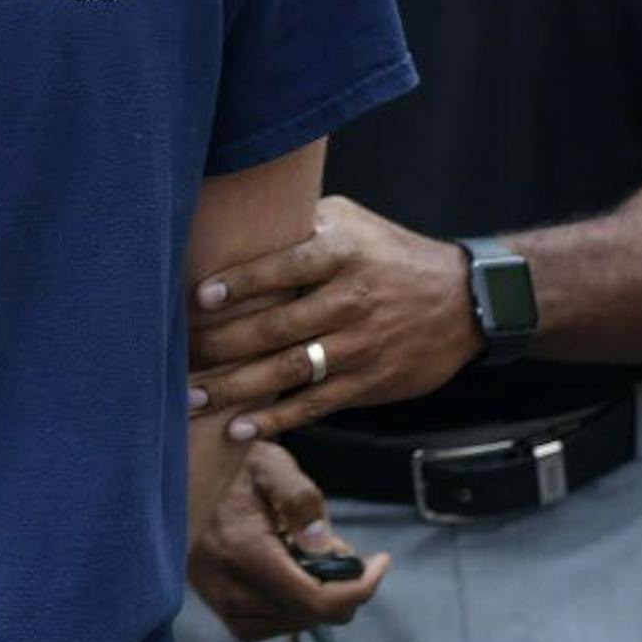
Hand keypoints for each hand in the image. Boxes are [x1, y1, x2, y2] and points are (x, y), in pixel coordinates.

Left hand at [188, 196, 479, 437]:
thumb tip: (238, 214)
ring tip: (192, 398)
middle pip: (276, 326)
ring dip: (235, 388)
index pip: (284, 266)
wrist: (465, 301)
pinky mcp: (370, 383)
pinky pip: (316, 404)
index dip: (240, 282)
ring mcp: (360, 346)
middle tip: (176, 354)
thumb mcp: (351, 220)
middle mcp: (350, 300)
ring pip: (289, 370)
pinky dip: (276, 419)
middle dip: (221, 344)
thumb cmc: (390, 253)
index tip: (199, 297)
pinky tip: (239, 427)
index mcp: (342, 253)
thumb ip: (300, 220)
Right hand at [190, 442, 388, 641]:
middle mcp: (225, 584)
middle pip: (307, 615)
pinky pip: (265, 625)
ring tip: (308, 555)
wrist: (187, 466)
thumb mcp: (273, 466)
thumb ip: (301, 500)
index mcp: (242, 550)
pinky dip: (288, 608)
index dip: (359, 589)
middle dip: (338, 589)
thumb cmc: (238, 462)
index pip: (314, 600)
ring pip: (289, 624)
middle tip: (341, 549)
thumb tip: (327, 549)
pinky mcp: (214, 603)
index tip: (381, 562)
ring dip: (313, 598)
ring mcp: (216, 598)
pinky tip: (288, 573)